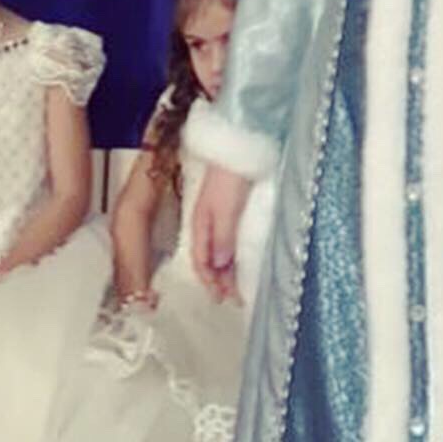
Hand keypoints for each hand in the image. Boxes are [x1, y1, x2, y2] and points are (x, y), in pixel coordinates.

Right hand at [191, 162, 252, 303]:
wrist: (242, 142)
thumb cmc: (230, 172)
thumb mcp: (225, 207)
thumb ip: (222, 237)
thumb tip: (218, 267)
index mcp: (200, 223)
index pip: (201, 260)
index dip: (210, 281)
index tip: (223, 298)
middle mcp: (208, 221)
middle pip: (210, 258)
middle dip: (219, 280)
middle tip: (235, 298)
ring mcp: (220, 214)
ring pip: (220, 250)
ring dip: (227, 270)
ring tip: (238, 286)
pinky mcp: (233, 207)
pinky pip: (229, 239)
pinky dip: (234, 254)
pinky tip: (242, 259)